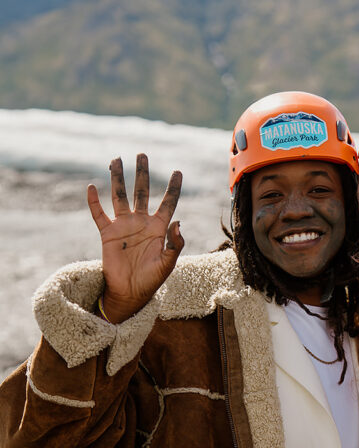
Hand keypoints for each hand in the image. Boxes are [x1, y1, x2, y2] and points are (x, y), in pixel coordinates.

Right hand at [88, 154, 183, 322]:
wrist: (130, 292)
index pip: (168, 202)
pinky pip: (99, 214)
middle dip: (142, 173)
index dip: (173, 188)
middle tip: (142, 155)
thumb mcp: (168, 263)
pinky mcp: (108, 233)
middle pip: (141, 192)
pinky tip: (91, 186)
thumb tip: (178, 222)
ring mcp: (124, 226)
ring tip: (116, 160)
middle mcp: (141, 222)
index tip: (178, 171)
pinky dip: (94, 201)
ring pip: (120, 196)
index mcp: (158, 227)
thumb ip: (175, 244)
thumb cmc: (152, 279)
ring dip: (118, 178)